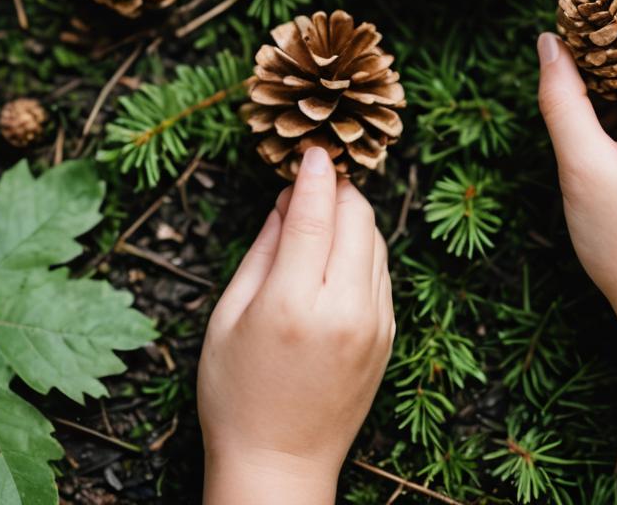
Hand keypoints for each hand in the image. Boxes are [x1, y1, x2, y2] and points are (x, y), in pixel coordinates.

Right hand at [198, 148, 392, 504]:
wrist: (280, 467)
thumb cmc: (237, 396)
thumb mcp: (228, 317)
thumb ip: (261, 252)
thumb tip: (284, 200)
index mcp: (293, 305)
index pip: (314, 215)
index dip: (313, 175)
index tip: (312, 150)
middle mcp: (342, 311)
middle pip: (356, 216)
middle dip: (337, 189)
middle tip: (311, 182)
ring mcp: (373, 324)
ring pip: (375, 239)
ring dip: (352, 217)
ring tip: (318, 220)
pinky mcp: (388, 336)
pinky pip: (382, 271)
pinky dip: (362, 249)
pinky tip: (335, 256)